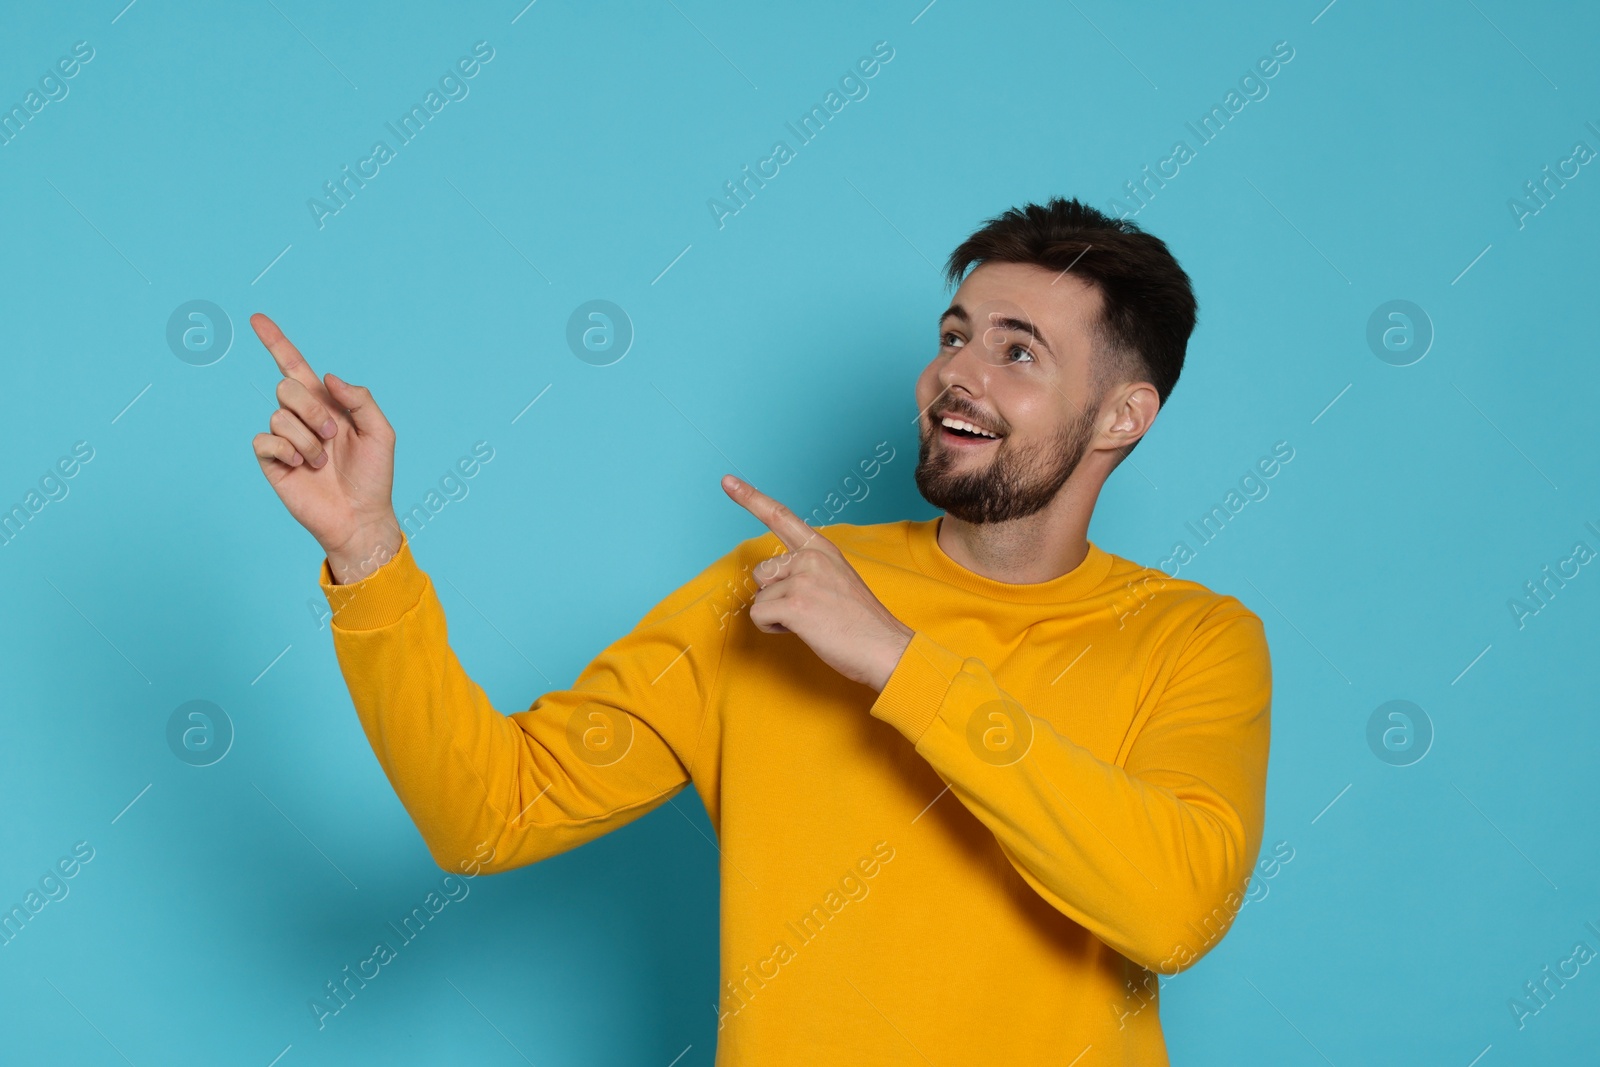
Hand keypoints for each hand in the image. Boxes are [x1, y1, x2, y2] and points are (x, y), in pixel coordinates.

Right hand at [249, 313, 401, 583]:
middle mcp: (302, 417)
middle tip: (330, 435)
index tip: (256, 318)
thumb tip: (325, 376)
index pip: (294, 366)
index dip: (276, 342)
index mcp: (326, 405)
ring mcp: (284, 439)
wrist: (360, 517)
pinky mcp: (271, 461)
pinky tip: (301, 468)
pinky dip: (287, 452)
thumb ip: (360, 399)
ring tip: (321, 461)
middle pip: (286, 387)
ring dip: (306, 439)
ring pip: (278, 415)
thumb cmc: (373, 476)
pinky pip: (264, 440)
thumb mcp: (381, 432)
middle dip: (311, 409)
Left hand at [722, 474, 913, 691]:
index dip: (750, 497)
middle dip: (774, 597)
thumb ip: (806, 571)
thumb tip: (770, 581)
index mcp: (822, 549)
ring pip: (759, 597)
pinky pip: (759, 615)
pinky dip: (773, 628)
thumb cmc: (860, 623)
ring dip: (776, 615)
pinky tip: (804, 630)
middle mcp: (811, 557)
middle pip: (761, 573)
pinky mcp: (795, 604)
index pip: (781, 516)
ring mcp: (803, 579)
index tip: (727, 481)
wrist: (885, 648)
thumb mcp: (836, 580)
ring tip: (811, 622)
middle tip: (811, 611)